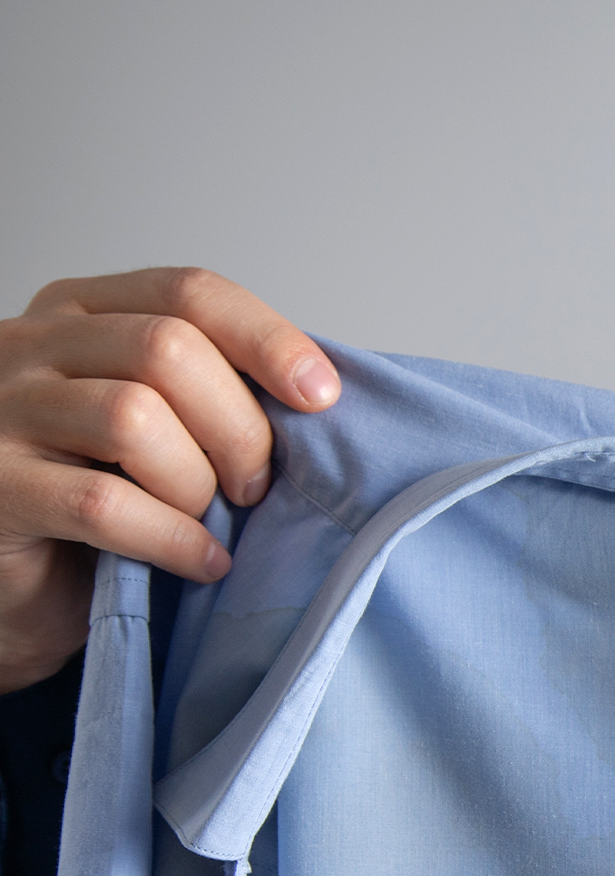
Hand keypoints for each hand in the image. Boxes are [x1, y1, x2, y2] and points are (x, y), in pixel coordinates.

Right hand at [0, 269, 339, 693]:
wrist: (9, 583)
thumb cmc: (94, 497)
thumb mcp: (156, 421)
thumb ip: (209, 388)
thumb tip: (319, 388)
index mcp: (80, 313)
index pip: (189, 293)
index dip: (267, 339)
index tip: (321, 395)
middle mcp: (28, 347)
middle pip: (167, 349)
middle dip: (238, 426)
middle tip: (254, 485)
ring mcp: (0, 413)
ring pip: (132, 417)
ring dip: (196, 481)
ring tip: (210, 519)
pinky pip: (103, 503)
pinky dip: (173, 537)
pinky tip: (200, 560)